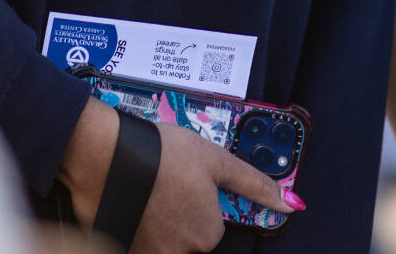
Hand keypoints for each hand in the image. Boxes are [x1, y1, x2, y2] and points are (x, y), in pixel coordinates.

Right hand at [59, 100, 294, 252]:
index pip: (211, 223)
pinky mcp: (123, 249)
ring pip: (162, 239)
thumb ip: (254, 185)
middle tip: (161, 184)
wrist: (104, 152)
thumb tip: (291, 204)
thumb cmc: (160, 152)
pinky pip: (138, 242)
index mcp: (208, 232)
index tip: (183, 182)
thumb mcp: (215, 160)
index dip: (198, 199)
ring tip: (143, 190)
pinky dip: (135, 225)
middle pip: (186, 235)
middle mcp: (182, 251)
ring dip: (155, 221)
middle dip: (177, 213)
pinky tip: (129, 201)